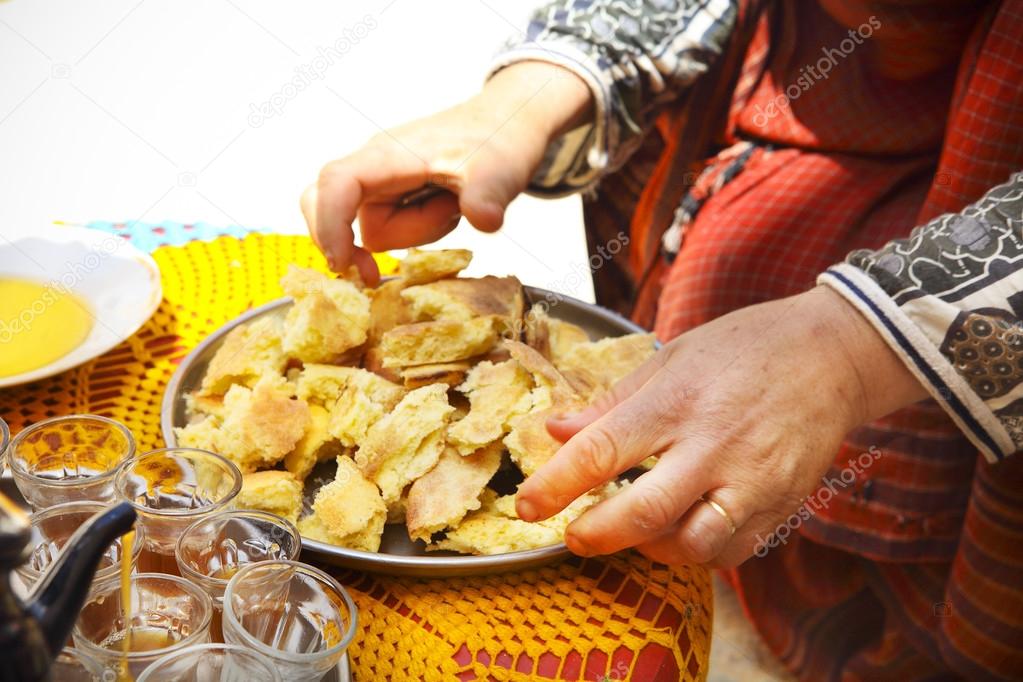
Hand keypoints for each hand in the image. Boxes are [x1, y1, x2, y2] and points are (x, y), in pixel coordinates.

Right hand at [301, 61, 591, 282]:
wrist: (508, 123)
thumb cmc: (499, 137)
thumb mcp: (500, 169)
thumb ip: (488, 195)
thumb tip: (484, 219)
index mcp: (391, 154)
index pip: (337, 183)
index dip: (329, 224)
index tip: (341, 264)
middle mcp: (377, 166)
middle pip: (342, 213)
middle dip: (359, 242)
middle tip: (380, 274)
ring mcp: (384, 182)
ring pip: (377, 230)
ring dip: (416, 231)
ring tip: (453, 206)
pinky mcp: (396, 195)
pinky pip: (391, 228)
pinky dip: (418, 230)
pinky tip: (446, 211)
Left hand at [515, 286, 927, 566]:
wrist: (830, 355)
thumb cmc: (742, 349)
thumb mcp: (671, 358)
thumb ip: (611, 402)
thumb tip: (553, 429)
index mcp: (678, 401)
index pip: (602, 450)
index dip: (556, 484)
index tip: (528, 506)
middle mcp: (715, 445)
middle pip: (644, 512)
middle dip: (596, 534)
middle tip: (574, 535)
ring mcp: (752, 480)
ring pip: (691, 545)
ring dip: (648, 548)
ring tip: (630, 531)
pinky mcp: (781, 505)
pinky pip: (731, 552)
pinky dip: (696, 553)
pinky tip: (678, 532)